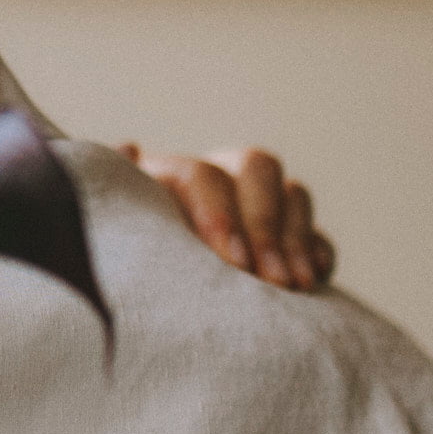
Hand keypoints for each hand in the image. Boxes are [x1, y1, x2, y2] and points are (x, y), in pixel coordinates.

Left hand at [120, 144, 335, 291]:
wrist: (141, 287)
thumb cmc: (121, 255)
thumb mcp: (114, 224)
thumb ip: (118, 190)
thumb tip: (128, 147)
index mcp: (171, 171)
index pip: (203, 175)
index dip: (221, 215)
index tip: (232, 263)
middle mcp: (218, 175)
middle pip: (257, 167)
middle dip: (265, 224)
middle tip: (270, 279)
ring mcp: (255, 202)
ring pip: (291, 193)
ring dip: (297, 238)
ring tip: (295, 286)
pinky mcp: (284, 236)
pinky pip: (315, 230)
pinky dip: (317, 249)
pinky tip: (315, 276)